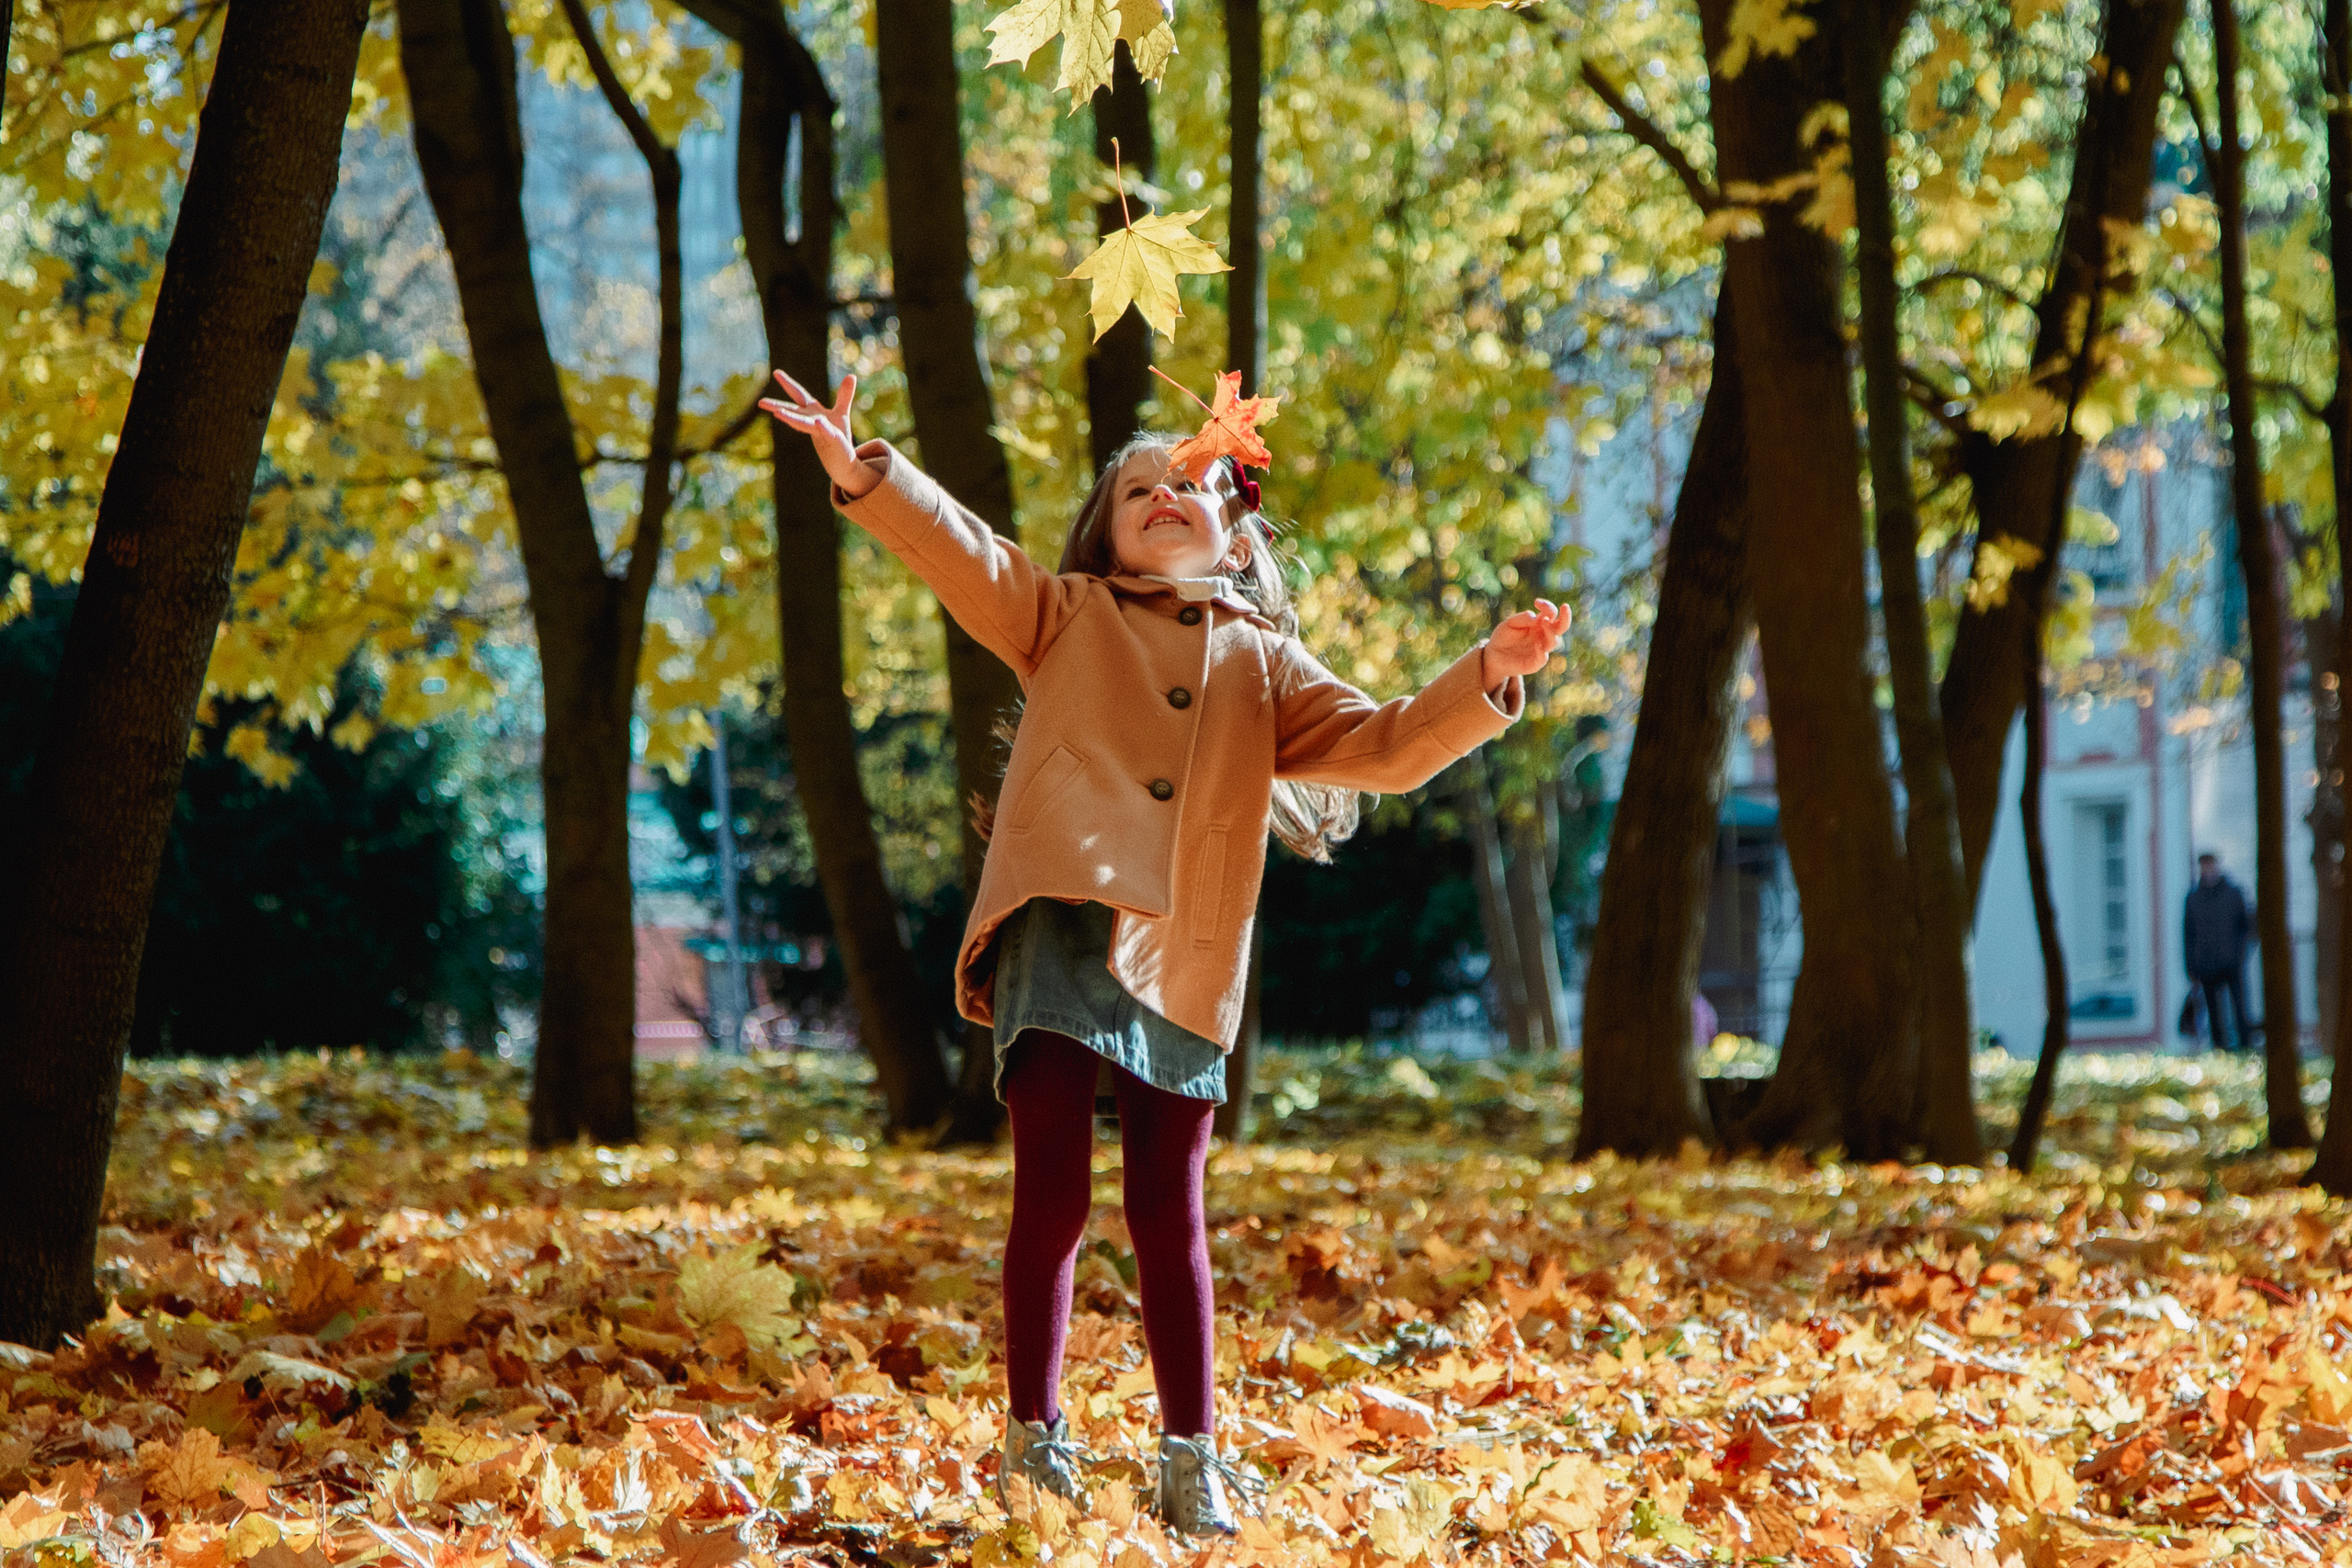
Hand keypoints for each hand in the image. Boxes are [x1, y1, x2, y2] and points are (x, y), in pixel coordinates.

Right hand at [758, 370, 879, 498]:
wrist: (843, 460)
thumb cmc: (839, 436)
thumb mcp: (842, 412)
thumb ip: (844, 395)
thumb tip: (851, 376)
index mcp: (813, 411)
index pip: (799, 395)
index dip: (788, 384)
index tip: (776, 372)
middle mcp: (812, 420)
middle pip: (794, 411)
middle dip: (778, 406)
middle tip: (761, 402)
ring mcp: (820, 431)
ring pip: (803, 423)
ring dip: (791, 418)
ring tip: (778, 413)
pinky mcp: (832, 439)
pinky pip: (826, 431)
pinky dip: (822, 427)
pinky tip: (818, 422)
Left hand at [1482, 598, 1571, 687]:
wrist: (1493, 655)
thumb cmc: (1504, 636)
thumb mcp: (1510, 623)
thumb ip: (1522, 618)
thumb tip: (1536, 617)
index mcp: (1539, 624)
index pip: (1551, 613)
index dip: (1547, 606)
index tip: (1536, 602)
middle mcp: (1543, 636)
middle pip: (1562, 627)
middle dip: (1566, 617)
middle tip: (1565, 606)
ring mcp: (1541, 649)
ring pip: (1554, 641)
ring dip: (1550, 631)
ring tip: (1543, 621)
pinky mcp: (1535, 663)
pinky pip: (1543, 658)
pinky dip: (1541, 651)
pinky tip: (1536, 644)